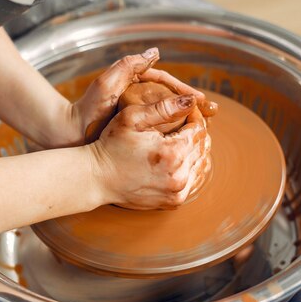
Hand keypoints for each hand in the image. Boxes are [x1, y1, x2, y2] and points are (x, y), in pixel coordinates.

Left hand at [71, 47, 217, 143]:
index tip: (201, 100)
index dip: (184, 91)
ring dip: (187, 119)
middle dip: (193, 105)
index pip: (165, 83)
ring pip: (167, 114)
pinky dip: (173, 134)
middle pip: (171, 98)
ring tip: (205, 127)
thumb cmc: (86, 110)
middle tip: (213, 113)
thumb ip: (127, 66)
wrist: (69, 135)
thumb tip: (155, 52)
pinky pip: (158, 131)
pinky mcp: (133, 131)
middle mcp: (136, 97)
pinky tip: (185, 143)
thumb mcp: (106, 85)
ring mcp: (136, 115)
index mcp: (133, 83)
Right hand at [89, 94, 208, 209]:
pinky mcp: (173, 201)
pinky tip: (179, 157)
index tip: (184, 110)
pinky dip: (190, 168)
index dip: (194, 116)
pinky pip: (193, 180)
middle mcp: (179, 175)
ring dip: (195, 150)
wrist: (97, 178)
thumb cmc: (111, 144)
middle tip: (182, 122)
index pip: (199, 129)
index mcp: (172, 153)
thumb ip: (164, 107)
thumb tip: (192, 100)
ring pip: (201, 163)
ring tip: (179, 139)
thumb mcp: (132, 118)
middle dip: (195, 132)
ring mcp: (177, 192)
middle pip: (203, 146)